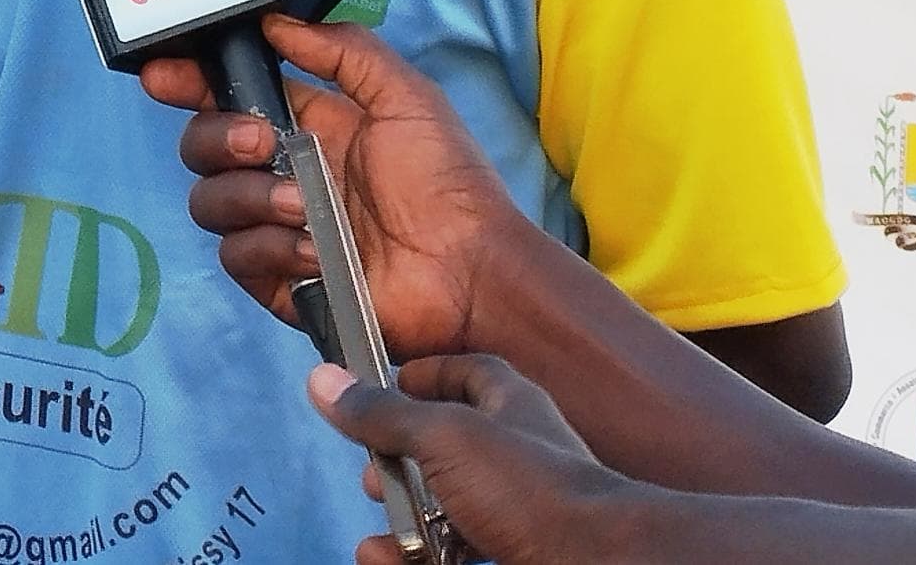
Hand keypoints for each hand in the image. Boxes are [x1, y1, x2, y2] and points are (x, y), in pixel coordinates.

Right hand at [139, 17, 515, 358]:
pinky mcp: (278, 280)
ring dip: (247, 196)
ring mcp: (276, 228)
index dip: (189, 82)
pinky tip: (314, 251)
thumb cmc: (447, 181)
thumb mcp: (405, 96)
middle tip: (261, 143)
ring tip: (301, 205)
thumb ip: (344, 51)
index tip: (163, 75)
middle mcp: (282, 173)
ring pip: (209, 201)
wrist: (471, 273)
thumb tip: (274, 23)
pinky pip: (236, 255)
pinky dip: (269, 248)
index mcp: (307, 125)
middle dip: (216, 136)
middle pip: (202, 145)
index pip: (229, 96)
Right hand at [311, 356, 659, 564]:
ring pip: (451, 507)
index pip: (468, 370)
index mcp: (509, 404)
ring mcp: (521, 507)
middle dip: (402, 463)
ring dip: (403, 522)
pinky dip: (419, 559)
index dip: (426, 374)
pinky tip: (392, 562)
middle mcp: (519, 451)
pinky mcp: (515, 552)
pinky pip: (458, 553)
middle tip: (372, 476)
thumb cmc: (531, 488)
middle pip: (450, 445)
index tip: (386, 384)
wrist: (592, 561)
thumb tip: (324, 380)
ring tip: (375, 540)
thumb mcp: (443, 438)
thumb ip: (383, 414)